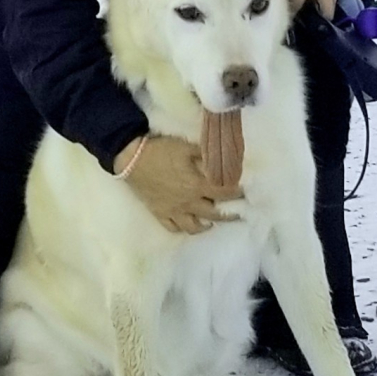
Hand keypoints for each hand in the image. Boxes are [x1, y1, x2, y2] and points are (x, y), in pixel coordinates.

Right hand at [113, 134, 242, 233]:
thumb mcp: (185, 147)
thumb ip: (205, 155)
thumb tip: (223, 161)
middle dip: (230, 213)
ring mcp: (174, 211)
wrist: (131, 159)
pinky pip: (174, 228)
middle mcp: (189, 202)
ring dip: (208, 224)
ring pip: (195, 226)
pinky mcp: (160, 213)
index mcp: (197, 185)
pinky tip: (190, 224)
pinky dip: (184, 228)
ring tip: (214, 221)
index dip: (237, 192)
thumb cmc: (160, 150)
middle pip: (215, 214)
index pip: (225, 192)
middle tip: (239, 211)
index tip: (246, 191)